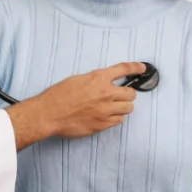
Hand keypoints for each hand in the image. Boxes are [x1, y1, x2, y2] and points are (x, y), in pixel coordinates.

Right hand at [5, 61, 145, 149]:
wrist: (49, 113)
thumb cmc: (58, 95)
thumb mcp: (77, 79)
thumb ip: (95, 81)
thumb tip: (104, 83)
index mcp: (98, 78)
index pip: (124, 69)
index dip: (135, 67)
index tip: (142, 68)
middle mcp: (106, 93)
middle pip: (131, 94)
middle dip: (127, 94)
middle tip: (120, 95)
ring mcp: (106, 110)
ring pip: (128, 108)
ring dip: (123, 107)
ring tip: (113, 107)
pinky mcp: (103, 124)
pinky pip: (119, 121)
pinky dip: (116, 118)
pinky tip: (107, 116)